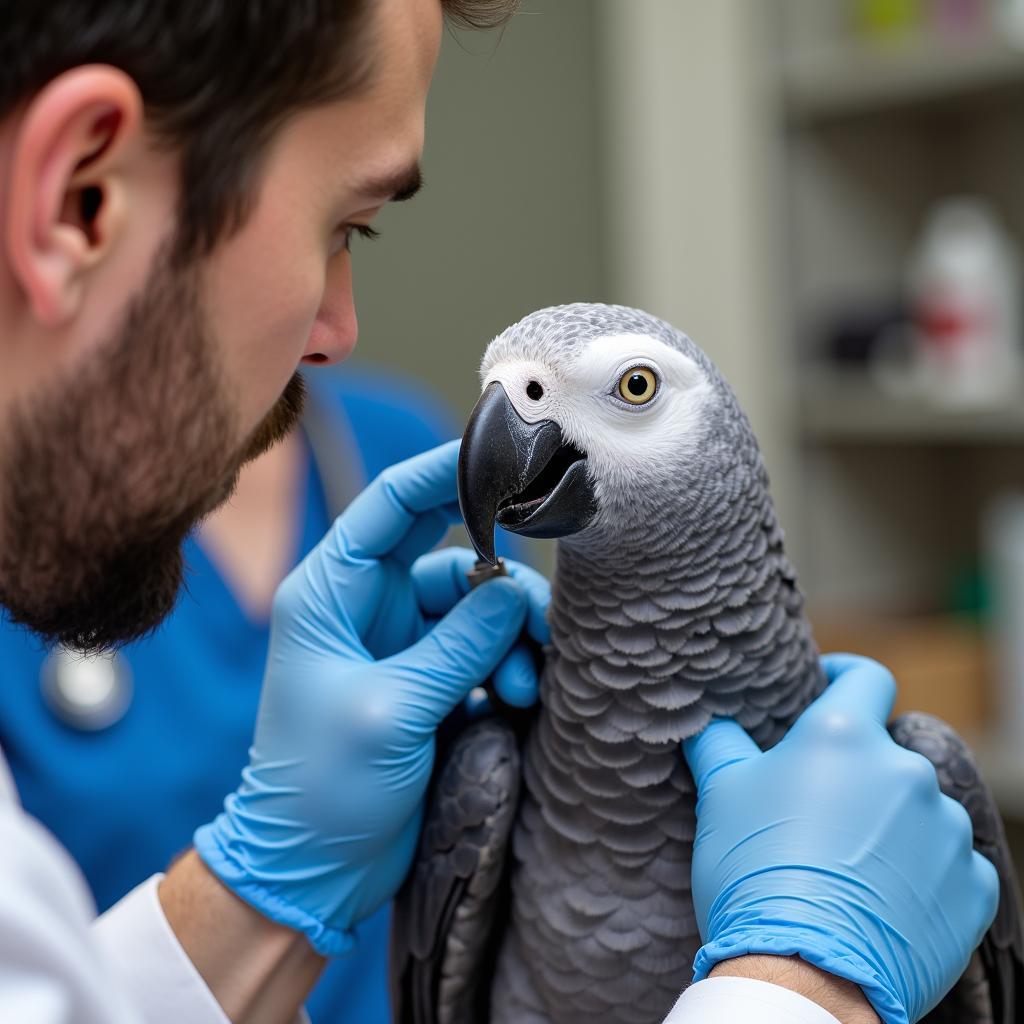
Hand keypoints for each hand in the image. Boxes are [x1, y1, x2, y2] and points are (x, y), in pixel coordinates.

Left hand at [194, 441, 548, 955]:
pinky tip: (518, 700)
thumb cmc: (322, 788)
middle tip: (542, 622)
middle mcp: (368, 607)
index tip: (506, 460)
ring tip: (526, 685)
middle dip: (502, 584)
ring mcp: (400, 646)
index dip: (446, 473)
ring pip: (477, 610)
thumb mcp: (391, 708)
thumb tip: (513, 591)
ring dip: (512, 640)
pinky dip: (507, 668)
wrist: (312, 871)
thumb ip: (458, 643)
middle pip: (450, 558)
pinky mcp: (428, 683)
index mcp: (332, 592)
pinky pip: (482, 652)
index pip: (391, 504)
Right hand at [682, 654, 998, 1023]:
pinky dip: (923, 874)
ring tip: (848, 868)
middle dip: (855, 775)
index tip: (830, 683)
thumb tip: (708, 721)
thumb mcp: (720, 794)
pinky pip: (951, 864)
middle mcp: (905, 770)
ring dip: (891, 825)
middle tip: (815, 813)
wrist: (804, 974)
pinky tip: (885, 900)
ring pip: (919, 810)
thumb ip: (719, 742)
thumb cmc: (752, 871)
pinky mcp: (972, 886)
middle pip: (884, 754)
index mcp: (844, 736)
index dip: (845, 674)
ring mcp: (947, 829)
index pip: (865, 677)